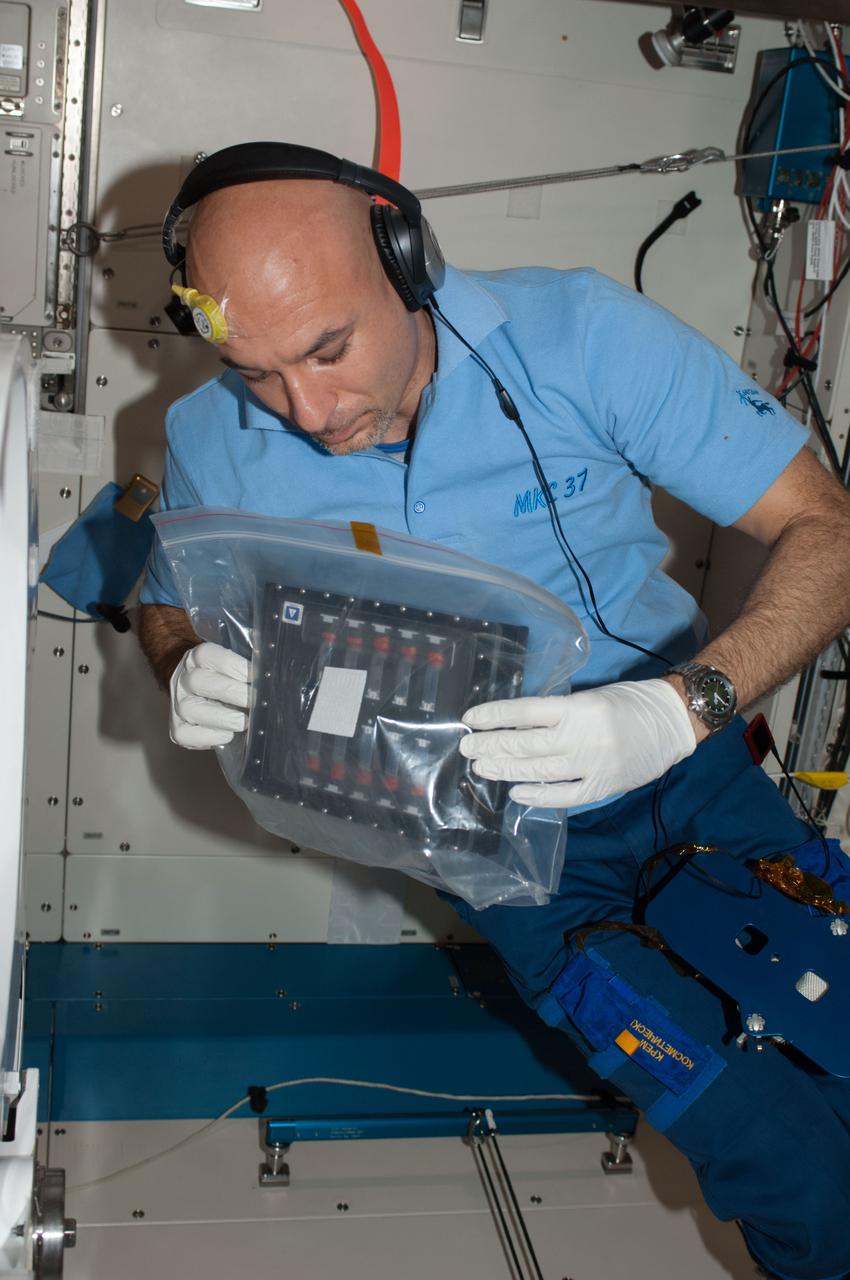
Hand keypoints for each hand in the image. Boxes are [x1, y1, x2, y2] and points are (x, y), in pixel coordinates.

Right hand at [169, 642, 250, 749]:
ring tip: (245, 722)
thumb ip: (250, 666)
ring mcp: (178, 704)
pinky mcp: (177, 728)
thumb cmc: (226, 678)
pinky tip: (227, 735)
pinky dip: (209, 737)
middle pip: (200, 682)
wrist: (198, 690)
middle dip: (233, 693)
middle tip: (255, 702)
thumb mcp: (234, 664)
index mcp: (197, 658)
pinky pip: (186, 735)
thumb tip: (272, 675)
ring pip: (191, 709)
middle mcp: (184, 679)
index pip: (208, 655)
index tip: (255, 675)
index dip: (234, 665)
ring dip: (222, 717)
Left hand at [458, 678, 696, 807]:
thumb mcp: (589, 697)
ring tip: (482, 767)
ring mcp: (592, 765)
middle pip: (526, 743)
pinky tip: (516, 792)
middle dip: (491, 745)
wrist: (672, 723)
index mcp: (579, 707)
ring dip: (505, 769)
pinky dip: (537, 796)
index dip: (495, 715)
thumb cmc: (628, 703)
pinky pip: (563, 796)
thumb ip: (557, 713)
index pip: (526, 711)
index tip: (471, 718)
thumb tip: (515, 725)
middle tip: (467, 747)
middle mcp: (583, 737)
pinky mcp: (603, 787)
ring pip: (538, 771)